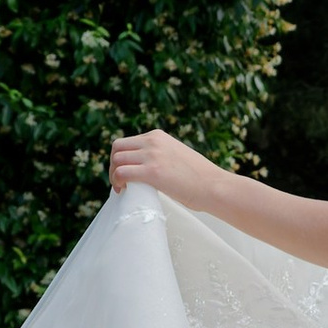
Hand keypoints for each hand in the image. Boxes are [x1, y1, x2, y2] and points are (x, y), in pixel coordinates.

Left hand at [109, 130, 225, 209]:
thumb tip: (147, 167)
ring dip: (113, 175)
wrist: (214, 186)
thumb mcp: (177, 156)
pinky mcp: (152, 172)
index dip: (122, 158)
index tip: (125, 172)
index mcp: (158, 136)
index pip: (127, 142)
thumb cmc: (200, 178)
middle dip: (113, 164)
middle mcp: (153, 141)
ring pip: (116, 160)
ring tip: (120, 187)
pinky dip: (117, 182)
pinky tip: (122, 191)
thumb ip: (161, 155)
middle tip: (119, 180)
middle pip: (117, 147)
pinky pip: (121, 173)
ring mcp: (152, 156)